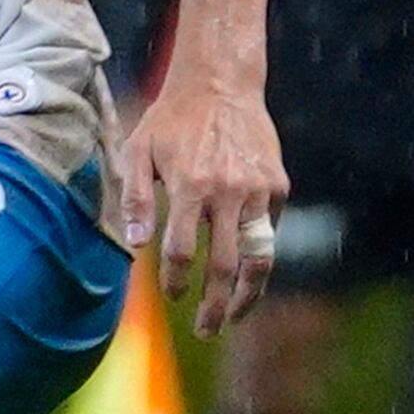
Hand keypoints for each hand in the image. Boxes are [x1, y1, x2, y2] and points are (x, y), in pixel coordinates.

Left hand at [115, 69, 287, 336]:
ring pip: (260, 258)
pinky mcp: (279, 186)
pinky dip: (259, 255)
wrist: (221, 83)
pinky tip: (244, 269)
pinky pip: (271, 232)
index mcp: (190, 186)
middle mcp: (228, 192)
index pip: (180, 252)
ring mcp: (259, 191)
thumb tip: (134, 245)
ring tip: (236, 316)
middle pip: (224, 267)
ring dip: (249, 295)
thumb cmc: (171, 120)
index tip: (172, 296)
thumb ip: (134, 198)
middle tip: (206, 330)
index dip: (174, 282)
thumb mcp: (138, 151)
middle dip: (215, 306)